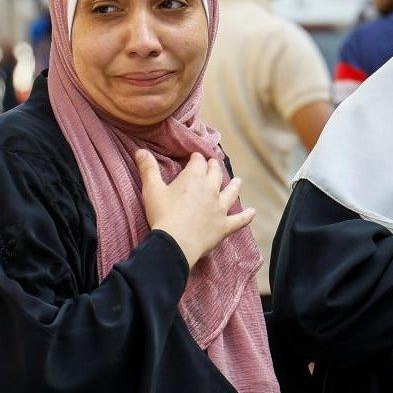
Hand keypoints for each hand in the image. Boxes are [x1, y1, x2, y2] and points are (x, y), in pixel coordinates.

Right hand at [135, 150, 254, 268]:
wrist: (176, 242)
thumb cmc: (162, 214)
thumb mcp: (151, 189)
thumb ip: (147, 168)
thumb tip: (140, 150)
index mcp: (194, 178)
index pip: (198, 162)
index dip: (196, 158)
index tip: (194, 157)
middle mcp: (211, 189)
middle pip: (216, 173)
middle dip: (214, 167)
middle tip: (214, 164)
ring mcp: (220, 208)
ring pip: (231, 193)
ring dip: (235, 186)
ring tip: (238, 181)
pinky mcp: (225, 225)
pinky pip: (240, 220)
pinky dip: (246, 216)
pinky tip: (252, 212)